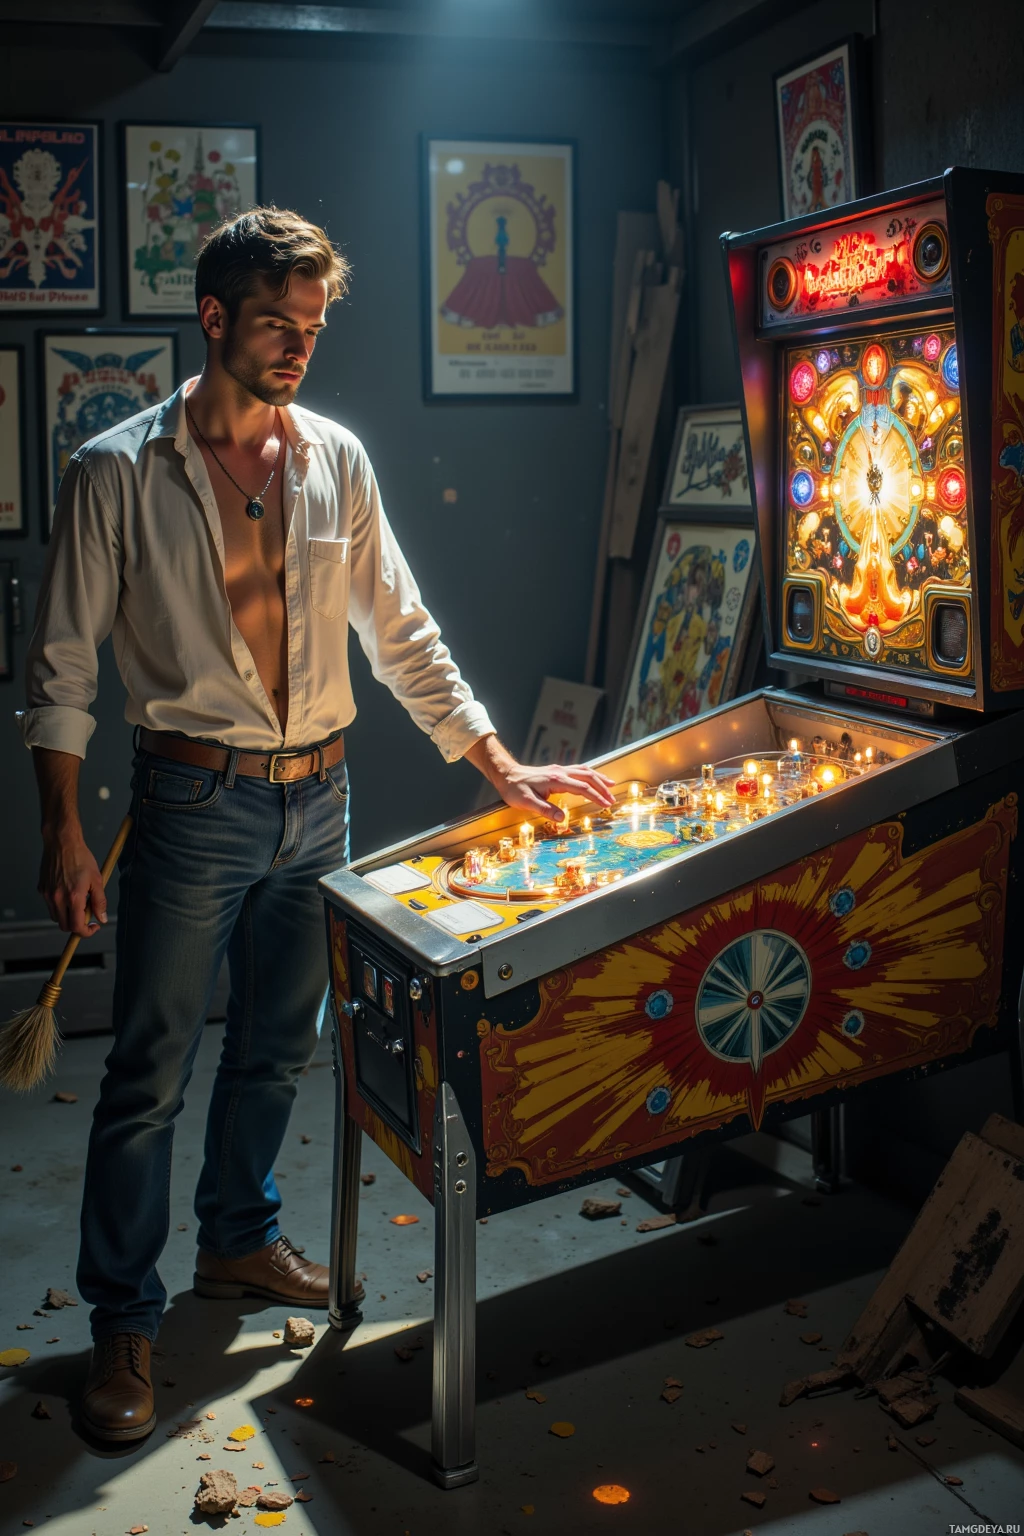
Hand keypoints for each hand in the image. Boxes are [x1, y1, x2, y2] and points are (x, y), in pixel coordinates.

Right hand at [38, 828, 107, 936]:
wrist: (62, 843)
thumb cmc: (81, 858)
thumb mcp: (97, 880)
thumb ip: (99, 902)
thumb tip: (102, 918)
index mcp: (73, 897)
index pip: (77, 927)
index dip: (87, 932)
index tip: (94, 926)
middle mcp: (57, 899)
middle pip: (65, 926)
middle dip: (77, 926)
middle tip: (87, 915)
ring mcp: (47, 895)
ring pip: (56, 917)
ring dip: (67, 916)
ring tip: (77, 902)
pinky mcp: (41, 889)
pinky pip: (50, 905)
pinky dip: (59, 906)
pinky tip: (67, 892)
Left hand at [465, 735, 615, 824]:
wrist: (506, 774)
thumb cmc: (514, 789)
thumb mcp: (526, 802)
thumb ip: (545, 809)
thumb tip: (562, 819)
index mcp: (556, 780)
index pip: (582, 788)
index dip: (596, 797)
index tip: (606, 805)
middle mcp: (560, 772)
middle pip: (588, 777)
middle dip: (602, 787)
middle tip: (612, 798)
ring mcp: (559, 770)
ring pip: (584, 771)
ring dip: (598, 778)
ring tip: (611, 784)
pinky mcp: (556, 771)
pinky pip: (578, 770)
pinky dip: (589, 774)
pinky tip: (593, 779)